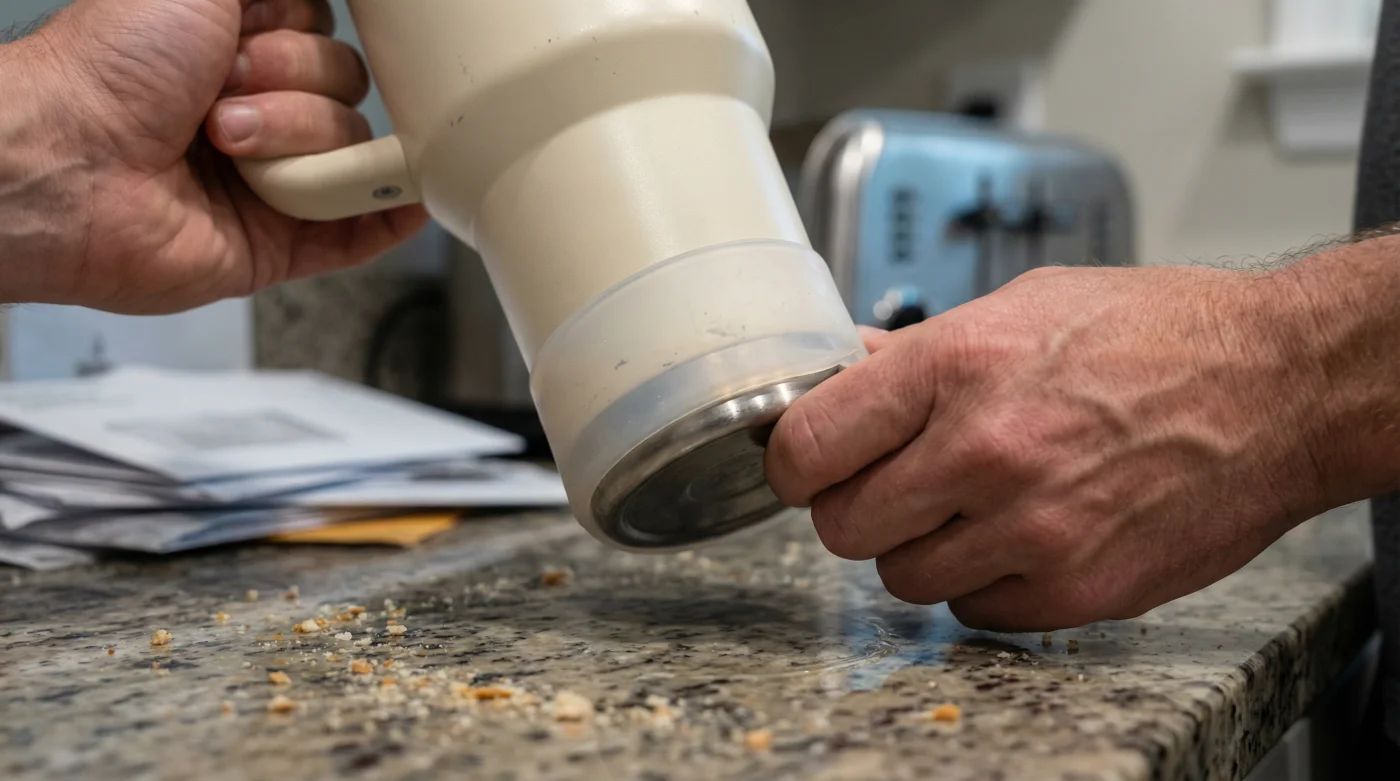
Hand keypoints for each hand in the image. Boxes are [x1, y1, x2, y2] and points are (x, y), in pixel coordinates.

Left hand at [5, 0, 426, 313]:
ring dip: (294, 141)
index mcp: (233, 51)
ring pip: (350, 152)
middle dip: (293, 89)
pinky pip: (357, 234)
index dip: (298, 36)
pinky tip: (404, 198)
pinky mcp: (277, 243)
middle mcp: (255, 113)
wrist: (68, 161)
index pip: (325, 36)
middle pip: (347, 92)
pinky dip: (388, 216)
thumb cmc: (107, 69)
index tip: (250, 33)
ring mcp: (270, 179)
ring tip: (226, 146)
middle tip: (223, 93)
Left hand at [765, 265, 1335, 631]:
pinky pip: (972, 612)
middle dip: (853, 507)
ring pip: (900, 579)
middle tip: (893, 484)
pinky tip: (1020, 536)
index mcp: (957, 365)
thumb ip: (918, 351)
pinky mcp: (1074, 589)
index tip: (805, 465)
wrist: (1278, 387)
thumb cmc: (1156, 335)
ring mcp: (1030, 529)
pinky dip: (982, 584)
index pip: (807, 446)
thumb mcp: (1021, 304)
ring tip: (970, 506)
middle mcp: (984, 451)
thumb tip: (842, 369)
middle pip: (841, 526)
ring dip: (919, 550)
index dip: (793, 462)